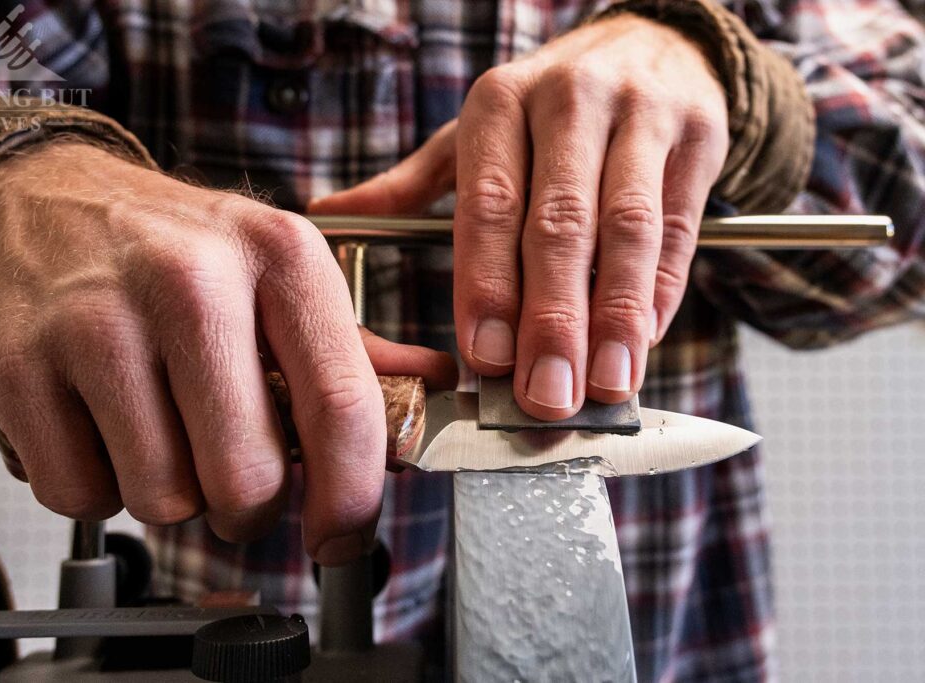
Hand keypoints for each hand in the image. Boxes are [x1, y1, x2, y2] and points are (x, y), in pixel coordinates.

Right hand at [0, 142, 454, 564]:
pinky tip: (97, 426)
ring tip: (155, 427)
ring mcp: (99, 321)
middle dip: (244, 506)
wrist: (37, 198)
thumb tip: (426, 394)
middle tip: (228, 474)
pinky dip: (94, 485)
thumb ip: (351, 345)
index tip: (341, 535)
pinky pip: (80, 495)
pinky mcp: (19, 365)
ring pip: (162, 499)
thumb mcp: (272, 267)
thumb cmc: (167, 244)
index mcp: (279, 255)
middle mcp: (192, 281)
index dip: (350, 496)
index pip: (341, 405)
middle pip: (246, 477)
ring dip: (166, 492)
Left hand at [311, 13, 727, 418]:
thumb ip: (411, 184)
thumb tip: (326, 218)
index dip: (487, 284)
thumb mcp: (477, 131)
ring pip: (627, 228)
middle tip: (544, 395)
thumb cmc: (547, 107)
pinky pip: (679, 224)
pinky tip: (644, 339)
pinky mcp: (700, 135)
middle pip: (559, 224)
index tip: (484, 357)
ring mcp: (641, 113)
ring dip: (614, 315)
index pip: (488, 204)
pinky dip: (662, 288)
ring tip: (604, 384)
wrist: (652, 43)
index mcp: (500, 103)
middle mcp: (569, 100)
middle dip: (551, 319)